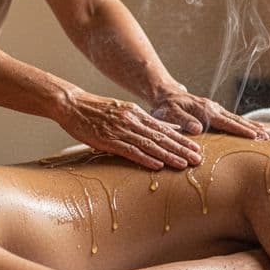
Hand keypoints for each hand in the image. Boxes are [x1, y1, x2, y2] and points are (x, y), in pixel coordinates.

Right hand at [55, 90, 202, 169]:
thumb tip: (163, 128)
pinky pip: (130, 150)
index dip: (181, 140)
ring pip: (149, 145)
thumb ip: (142, 120)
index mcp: (136, 114)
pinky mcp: (108, 139)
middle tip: (198, 159)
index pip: (164, 129)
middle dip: (181, 149)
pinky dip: (145, 158)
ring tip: (184, 164)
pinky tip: (157, 165)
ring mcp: (120, 130)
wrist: (71, 104)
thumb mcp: (122, 110)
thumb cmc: (95, 110)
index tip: (196, 148)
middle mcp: (132, 121)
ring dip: (168, 156)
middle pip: (161, 137)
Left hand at [149, 89, 269, 139]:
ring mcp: (216, 109)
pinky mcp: (215, 112)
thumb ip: (183, 121)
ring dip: (254, 126)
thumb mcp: (170, 114)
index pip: (227, 122)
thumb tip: (197, 129)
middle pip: (238, 120)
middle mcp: (214, 108)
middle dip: (255, 128)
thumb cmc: (165, 107)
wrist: (165, 95)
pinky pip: (233, 119)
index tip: (255, 136)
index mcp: (206, 110)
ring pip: (238, 119)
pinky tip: (254, 129)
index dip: (241, 130)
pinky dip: (246, 124)